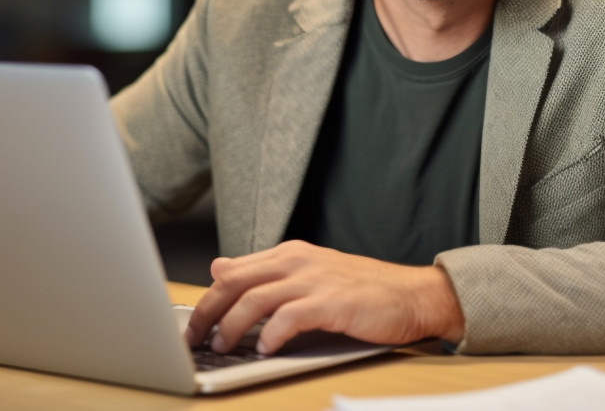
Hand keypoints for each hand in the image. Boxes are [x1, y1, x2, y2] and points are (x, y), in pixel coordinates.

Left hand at [183, 240, 464, 354]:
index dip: (207, 299)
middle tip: (194, 340)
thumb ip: (266, 273)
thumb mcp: (309, 275)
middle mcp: (299, 261)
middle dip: (208, 312)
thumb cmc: (363, 292)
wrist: (413, 295)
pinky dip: (271, 334)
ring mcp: (315, 280)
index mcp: (291, 254)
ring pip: (256, 299)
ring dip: (232, 326)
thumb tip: (220, 267)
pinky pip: (290, 317)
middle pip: (236, 282)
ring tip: (222, 347)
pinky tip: (264, 349)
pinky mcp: (332, 302)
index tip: (191, 326)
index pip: (234, 272)